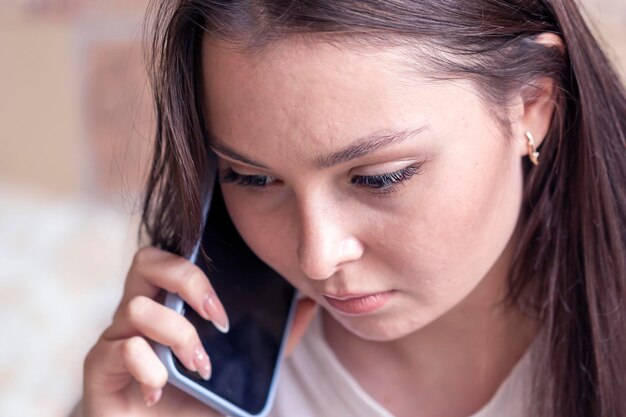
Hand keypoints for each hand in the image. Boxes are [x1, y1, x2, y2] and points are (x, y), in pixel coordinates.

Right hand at [74, 246, 316, 416]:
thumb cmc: (191, 403)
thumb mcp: (240, 369)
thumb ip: (272, 340)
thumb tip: (308, 305)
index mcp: (167, 304)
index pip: (171, 256)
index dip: (198, 267)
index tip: (226, 311)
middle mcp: (137, 314)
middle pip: (147, 260)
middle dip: (187, 281)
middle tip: (218, 320)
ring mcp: (114, 338)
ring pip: (138, 307)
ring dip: (178, 336)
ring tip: (199, 368)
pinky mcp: (99, 369)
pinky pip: (121, 350)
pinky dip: (149, 369)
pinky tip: (159, 391)